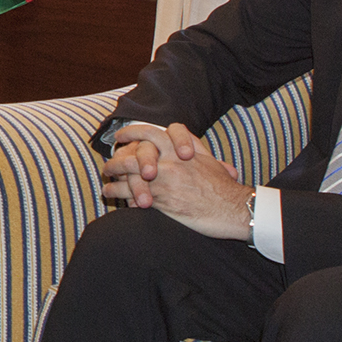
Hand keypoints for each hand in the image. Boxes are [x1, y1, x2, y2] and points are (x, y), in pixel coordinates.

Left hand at [101, 122, 251, 238]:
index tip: (121, 137)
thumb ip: (195, 148)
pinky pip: (132, 194)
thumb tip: (187, 144)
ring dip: (113, 175)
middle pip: (134, 152)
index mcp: (181, 148)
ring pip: (130, 172)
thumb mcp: (211, 159)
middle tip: (109, 163)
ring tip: (106, 181)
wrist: (234, 208)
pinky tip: (112, 194)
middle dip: (117, 158)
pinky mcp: (162, 200)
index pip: (151, 132)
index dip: (132, 133)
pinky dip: (118, 193)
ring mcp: (164, 179)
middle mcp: (170, 160)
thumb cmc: (224, 187)